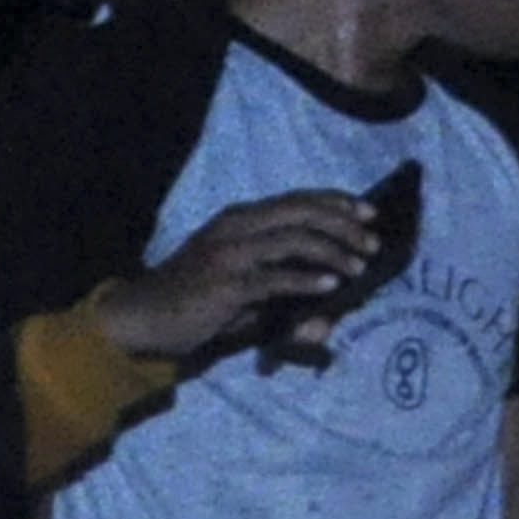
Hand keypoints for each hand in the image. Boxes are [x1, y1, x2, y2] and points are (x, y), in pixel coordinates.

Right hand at [96, 182, 406, 371]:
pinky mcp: (226, 284)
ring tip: (359, 266)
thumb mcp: (247, 299)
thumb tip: (328, 319)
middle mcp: (237, 227)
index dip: (335, 201)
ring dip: (332, 250)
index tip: (369, 213)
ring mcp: (230, 253)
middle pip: (301, 212)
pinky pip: (274, 278)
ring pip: (292, 239)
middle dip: (342, 224)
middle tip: (372, 242)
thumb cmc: (198, 305)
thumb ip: (287, 303)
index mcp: (241, 219)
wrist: (146, 319)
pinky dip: (306, 279)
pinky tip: (331, 285)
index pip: (296, 200)